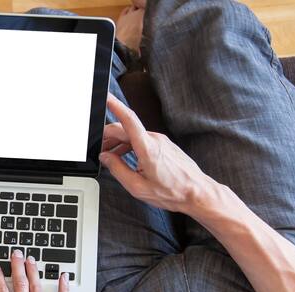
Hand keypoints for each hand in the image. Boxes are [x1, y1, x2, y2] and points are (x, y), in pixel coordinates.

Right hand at [100, 94, 218, 213]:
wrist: (196, 193)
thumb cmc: (171, 192)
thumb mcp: (137, 187)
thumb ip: (117, 169)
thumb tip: (105, 158)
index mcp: (147, 148)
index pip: (128, 120)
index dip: (115, 106)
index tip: (106, 97)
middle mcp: (155, 139)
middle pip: (125, 129)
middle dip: (108, 136)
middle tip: (98, 147)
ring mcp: (161, 140)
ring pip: (133, 134)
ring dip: (118, 142)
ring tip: (109, 156)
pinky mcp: (164, 145)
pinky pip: (142, 139)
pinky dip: (129, 145)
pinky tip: (124, 157)